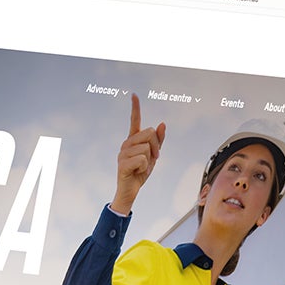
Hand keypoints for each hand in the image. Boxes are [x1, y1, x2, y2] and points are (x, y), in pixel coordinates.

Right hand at [112, 93, 164, 215]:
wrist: (131, 190)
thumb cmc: (140, 172)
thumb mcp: (153, 156)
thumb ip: (158, 141)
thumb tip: (162, 123)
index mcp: (133, 140)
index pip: (135, 121)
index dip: (135, 108)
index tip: (134, 95)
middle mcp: (126, 143)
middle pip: (149, 133)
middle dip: (156, 147)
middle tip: (153, 159)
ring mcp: (123, 153)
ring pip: (146, 148)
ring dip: (150, 160)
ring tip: (142, 167)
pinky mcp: (122, 163)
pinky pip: (142, 159)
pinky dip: (144, 167)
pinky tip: (137, 172)